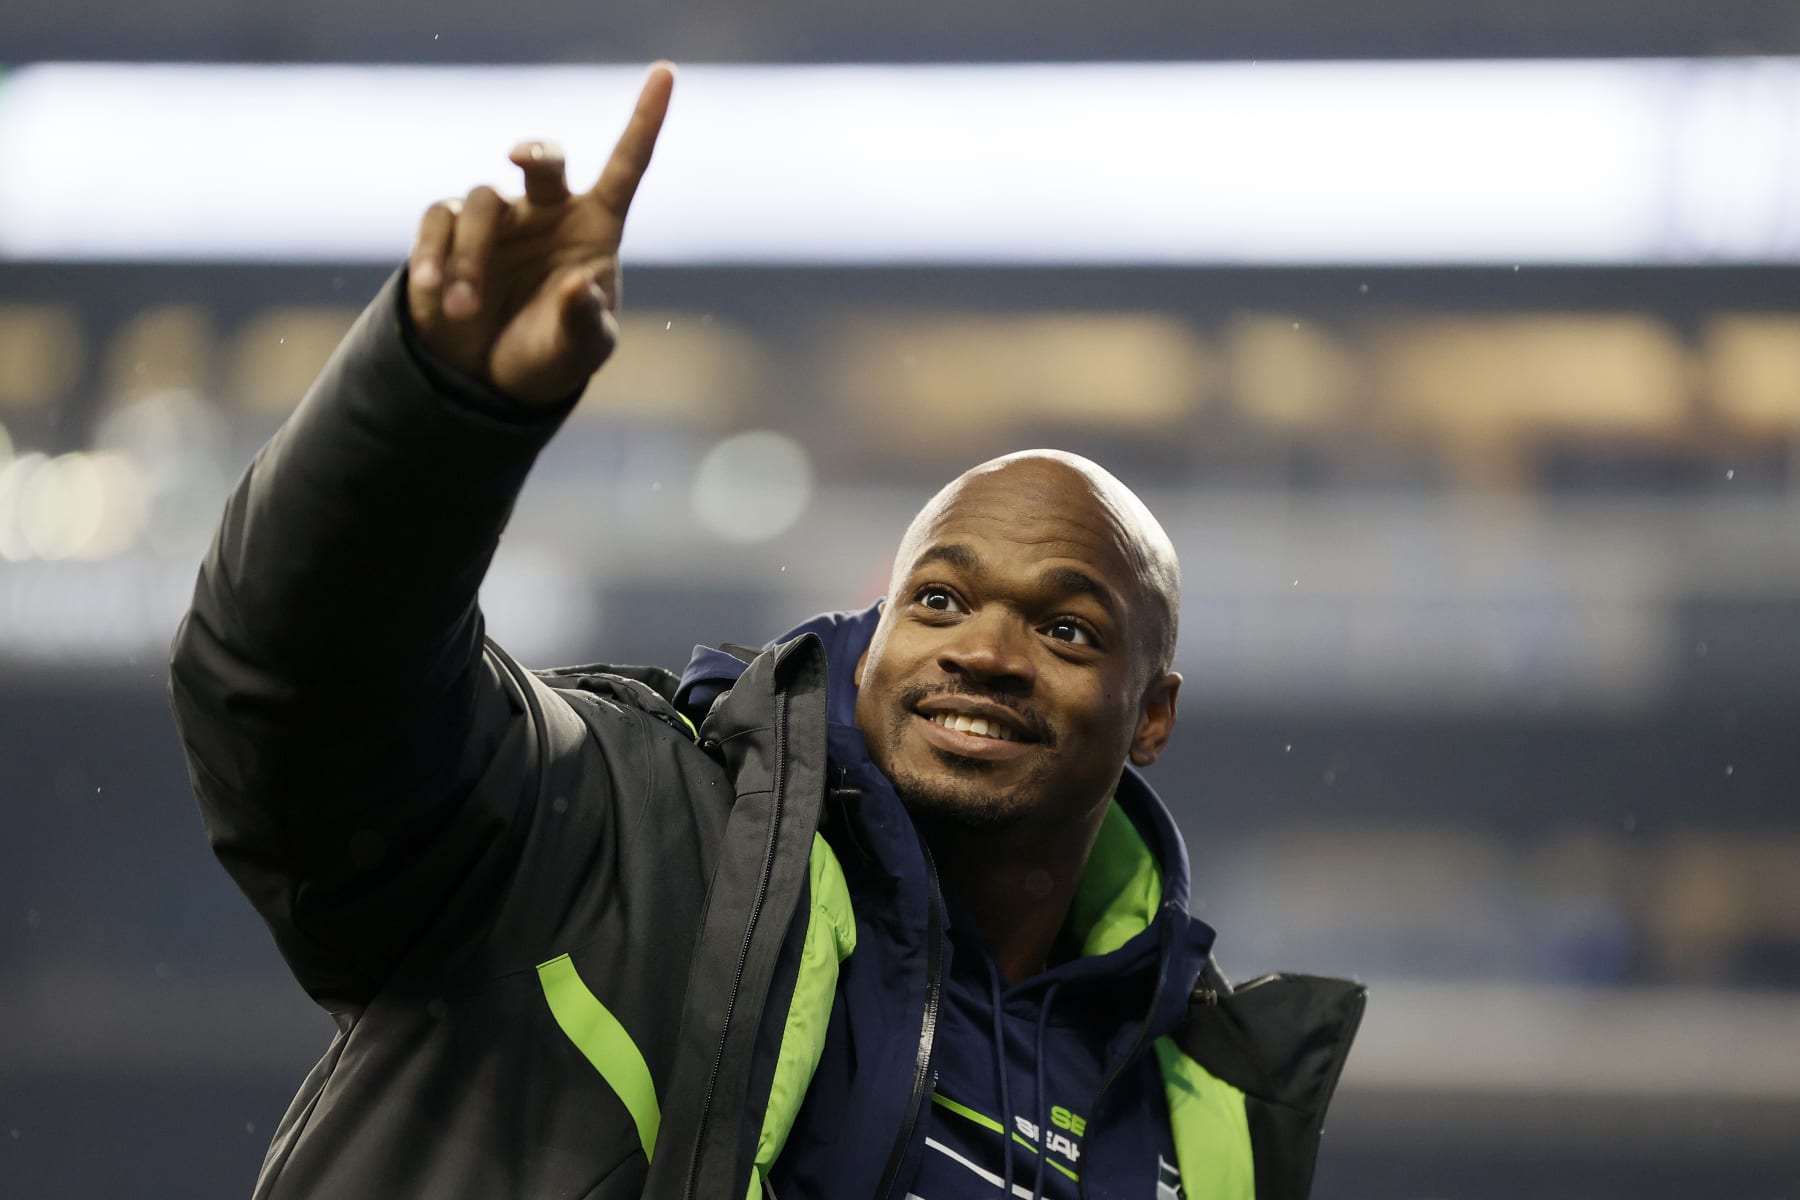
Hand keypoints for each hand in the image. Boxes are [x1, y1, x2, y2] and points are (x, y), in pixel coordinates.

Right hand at [406, 62, 675, 404]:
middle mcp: (547, 212)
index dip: (645, 121)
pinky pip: (438, 222)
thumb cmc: (551, 356)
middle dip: (536, 151)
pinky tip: (437, 291)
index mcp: (594, 228)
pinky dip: (434, 254)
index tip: (666, 73)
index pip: (626, 167)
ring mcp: (497, 219)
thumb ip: (585, 321)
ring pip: (482, 202)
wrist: (489, 380)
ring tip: (467, 310)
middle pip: (545, 160)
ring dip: (473, 255)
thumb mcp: (580, 350)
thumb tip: (582, 286)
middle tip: (520, 157)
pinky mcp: (448, 232)